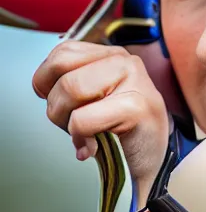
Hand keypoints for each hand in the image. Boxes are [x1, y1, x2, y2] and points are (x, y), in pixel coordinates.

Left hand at [32, 41, 169, 205]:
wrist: (158, 159)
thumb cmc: (124, 130)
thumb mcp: (98, 95)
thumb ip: (75, 79)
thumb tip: (41, 84)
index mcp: (114, 55)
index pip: (62, 52)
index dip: (48, 81)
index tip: (63, 103)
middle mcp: (126, 61)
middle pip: (61, 70)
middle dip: (55, 103)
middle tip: (72, 122)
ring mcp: (135, 81)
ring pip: (71, 89)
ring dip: (67, 122)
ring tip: (84, 134)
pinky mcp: (137, 106)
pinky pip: (83, 120)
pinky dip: (80, 139)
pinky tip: (92, 147)